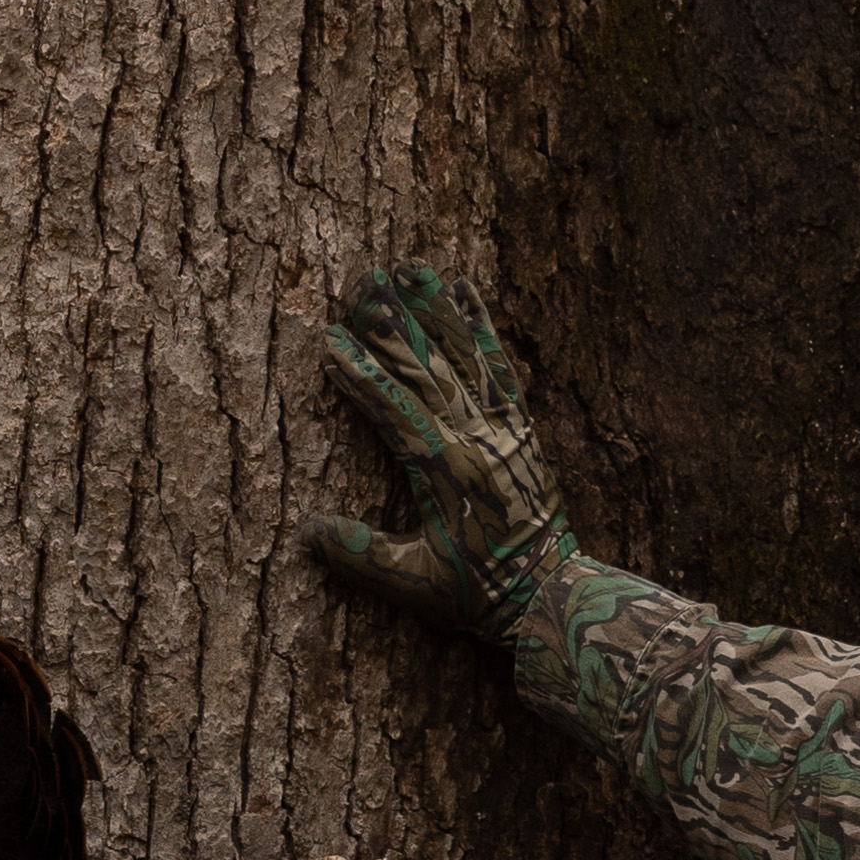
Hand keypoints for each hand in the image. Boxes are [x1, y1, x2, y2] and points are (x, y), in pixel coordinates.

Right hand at [297, 261, 572, 637]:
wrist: (550, 593)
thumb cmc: (479, 595)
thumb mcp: (415, 585)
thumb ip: (363, 556)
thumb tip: (309, 531)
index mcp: (444, 472)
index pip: (393, 410)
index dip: (360, 374)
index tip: (330, 339)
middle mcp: (475, 438)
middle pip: (425, 367)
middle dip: (390, 322)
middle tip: (360, 279)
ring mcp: (502, 426)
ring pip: (462, 354)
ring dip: (432, 307)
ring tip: (407, 264)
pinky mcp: (521, 424)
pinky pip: (500, 365)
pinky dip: (481, 325)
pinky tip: (464, 289)